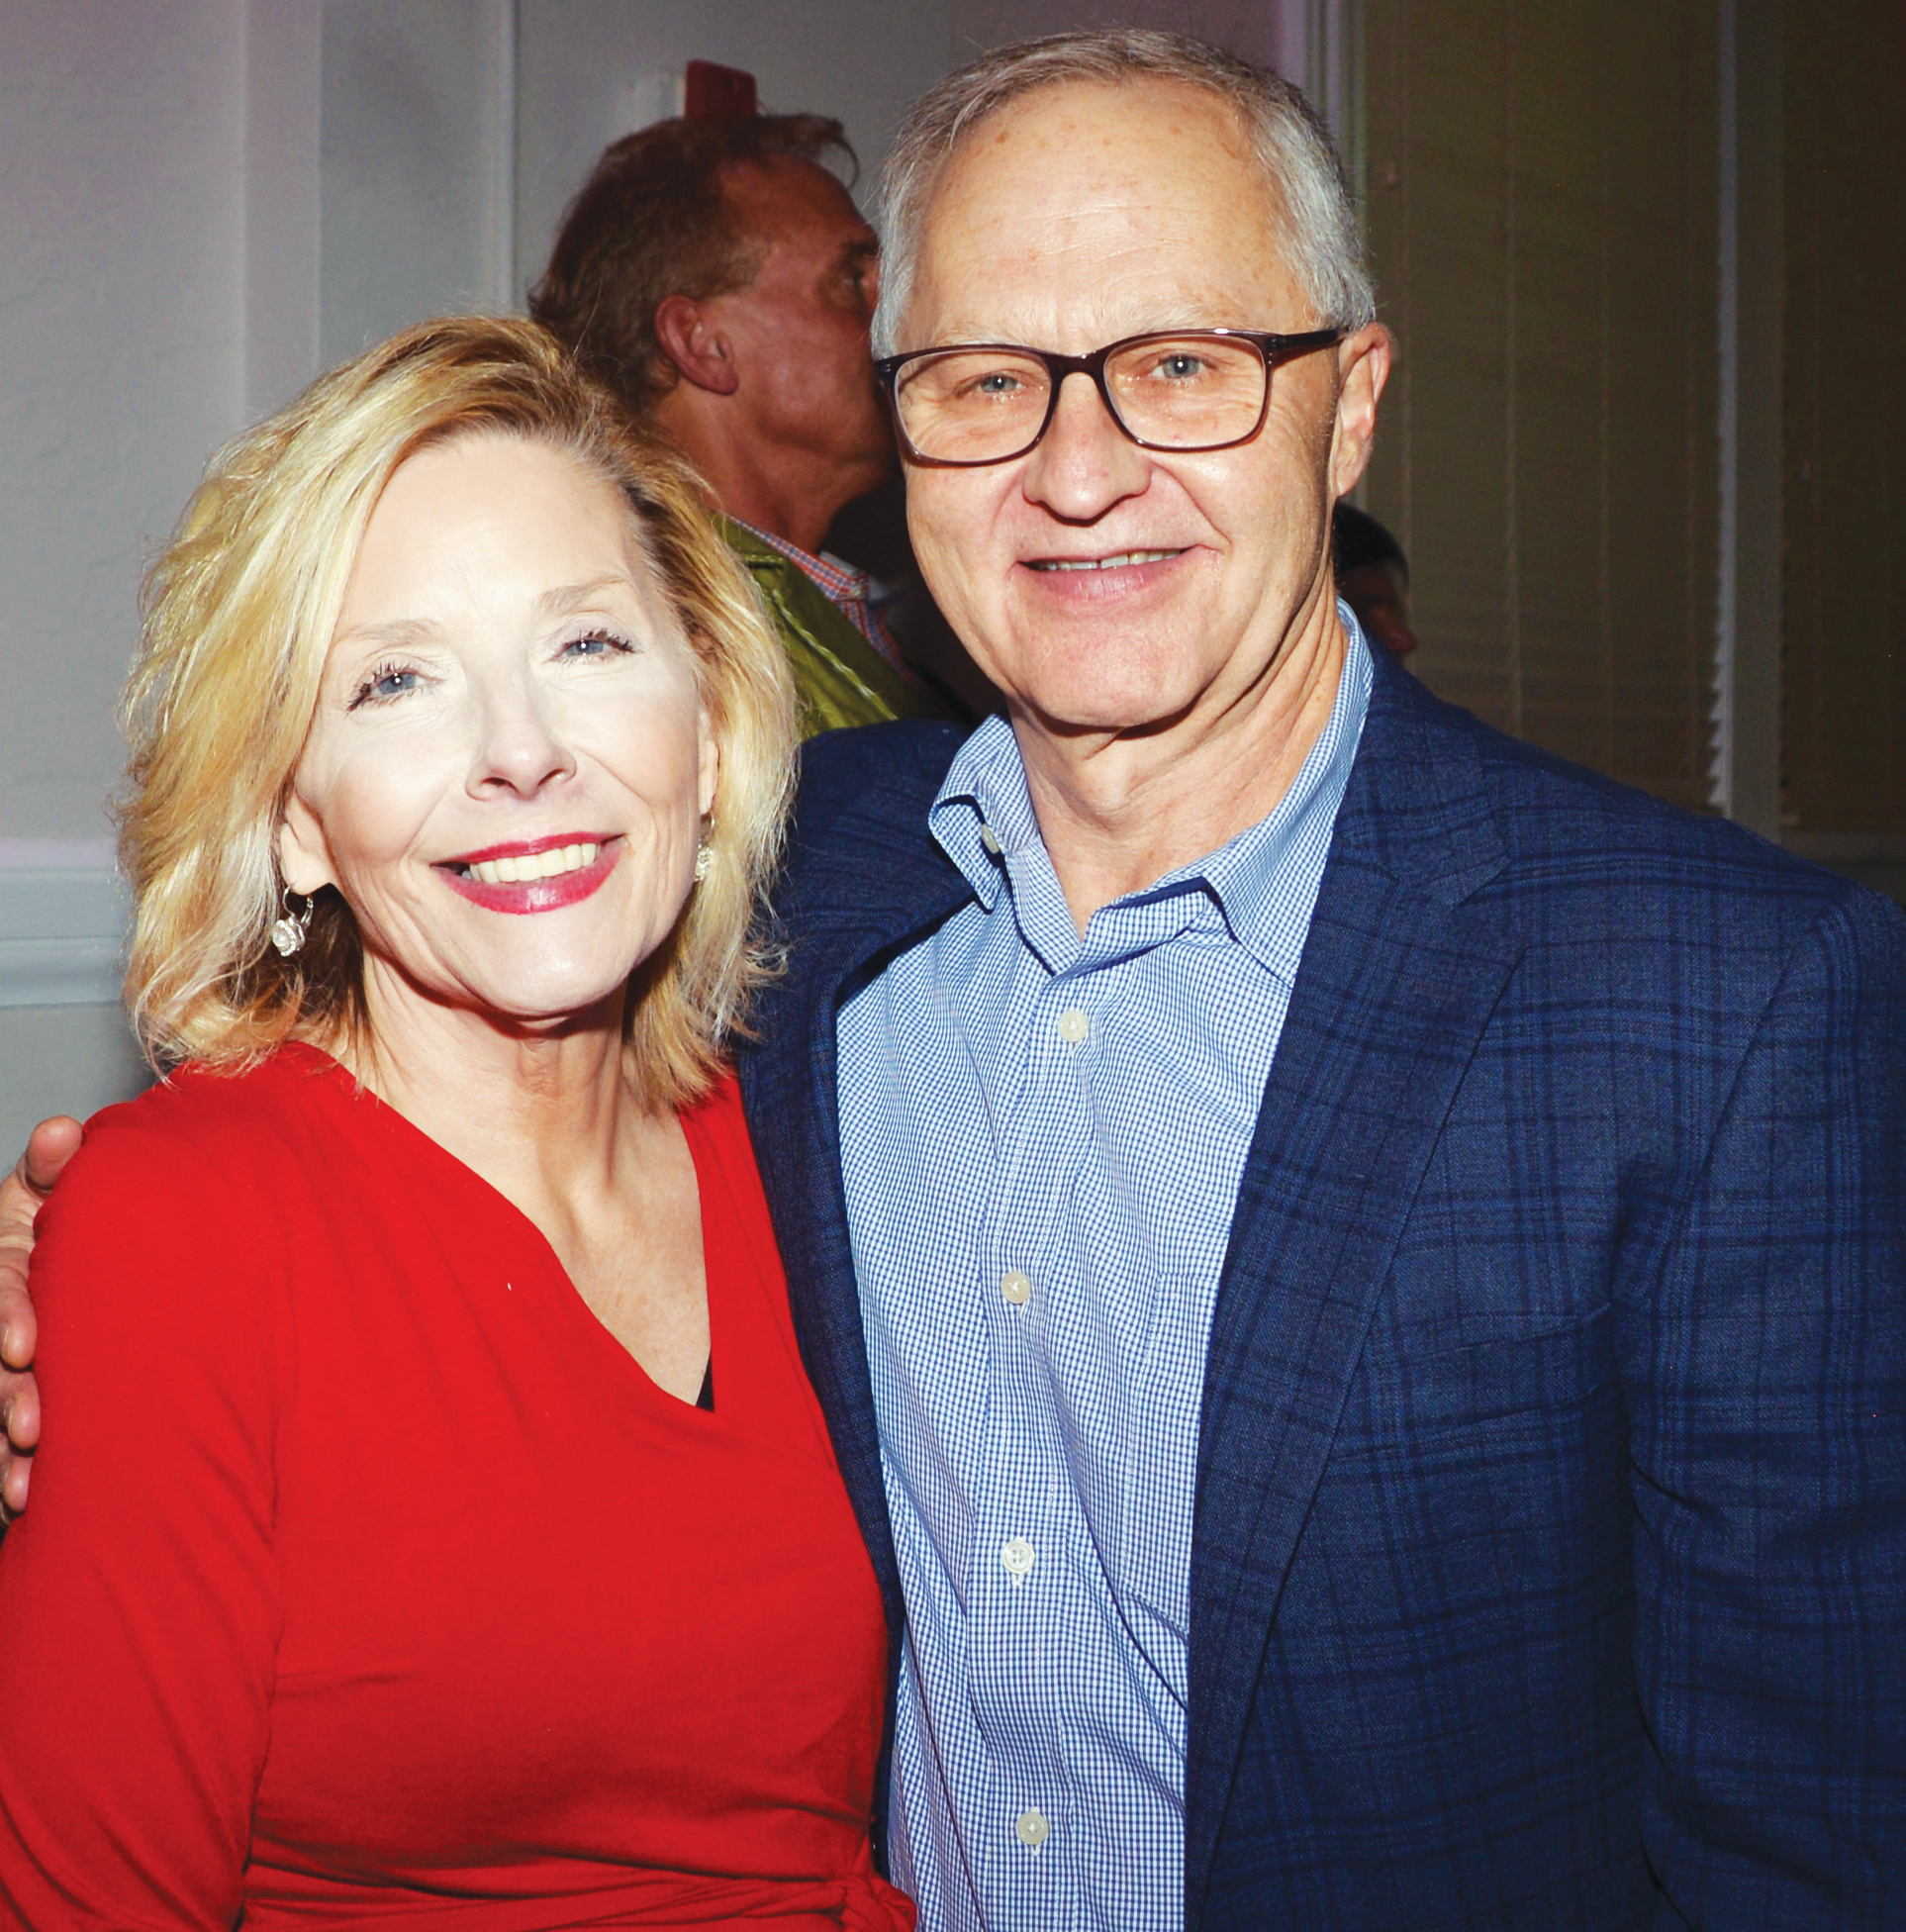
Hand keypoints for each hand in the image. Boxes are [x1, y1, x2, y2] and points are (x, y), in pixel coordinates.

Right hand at [0, 1117, 84, 1517]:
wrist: (80, 1256)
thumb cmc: (67, 1219)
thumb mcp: (53, 1190)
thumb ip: (57, 1167)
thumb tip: (62, 1129)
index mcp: (2, 1260)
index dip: (5, 1315)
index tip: (24, 1344)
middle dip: (2, 1396)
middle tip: (31, 1425)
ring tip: (22, 1487)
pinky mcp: (8, 1403)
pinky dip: (6, 1476)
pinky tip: (24, 1505)